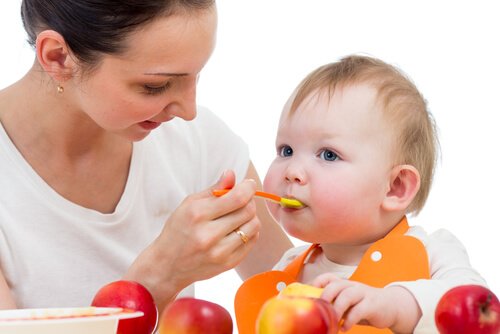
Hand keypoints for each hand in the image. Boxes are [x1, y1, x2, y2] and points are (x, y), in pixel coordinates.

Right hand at [126, 170, 260, 310]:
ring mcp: (220, 252)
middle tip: (241, 200)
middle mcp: (209, 234)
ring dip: (250, 217)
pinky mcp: (228, 263)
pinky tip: (237, 230)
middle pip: (248, 210)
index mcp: (198, 214)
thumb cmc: (179, 230)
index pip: (237, 197)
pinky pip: (252, 241)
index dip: (248, 188)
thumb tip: (231, 174)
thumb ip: (214, 189)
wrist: (168, 265)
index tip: (249, 184)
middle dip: (248, 201)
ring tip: (238, 216)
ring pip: (254, 226)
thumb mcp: (189, 204)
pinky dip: (249, 232)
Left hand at [312, 273, 420, 332]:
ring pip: (348, 295)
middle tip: (319, 309)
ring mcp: (363, 294)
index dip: (317, 282)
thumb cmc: (364, 305)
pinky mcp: (373, 304)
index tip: (308, 294)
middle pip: (336, 285)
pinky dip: (351, 320)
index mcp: (345, 284)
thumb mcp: (348, 303)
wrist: (391, 306)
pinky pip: (360, 310)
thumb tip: (315, 313)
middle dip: (326, 296)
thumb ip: (335, 304)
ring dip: (338, 308)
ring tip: (333, 321)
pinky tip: (345, 328)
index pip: (329, 277)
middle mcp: (353, 286)